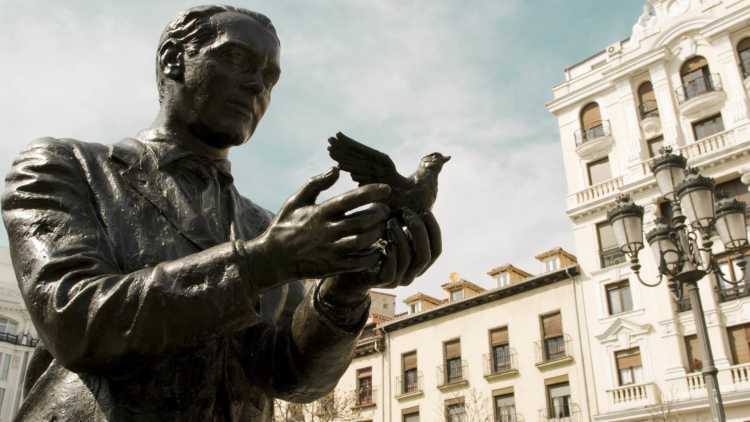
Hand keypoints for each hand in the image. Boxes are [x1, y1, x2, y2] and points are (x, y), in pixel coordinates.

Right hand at [245, 167, 390, 288]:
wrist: (272, 259)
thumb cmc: (285, 226)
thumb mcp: (296, 201)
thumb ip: (316, 184)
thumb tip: (336, 169)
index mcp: (320, 212)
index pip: (350, 199)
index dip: (371, 192)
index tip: (386, 189)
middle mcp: (327, 231)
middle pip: (362, 220)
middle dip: (380, 213)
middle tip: (386, 210)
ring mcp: (331, 250)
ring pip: (363, 240)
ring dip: (378, 232)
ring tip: (383, 226)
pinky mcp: (333, 266)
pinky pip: (359, 262)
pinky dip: (373, 255)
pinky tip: (378, 248)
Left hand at [319, 208, 441, 305]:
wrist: (348, 268)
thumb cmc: (371, 245)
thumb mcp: (392, 232)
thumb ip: (406, 224)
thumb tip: (418, 202)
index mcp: (418, 263)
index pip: (436, 250)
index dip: (434, 230)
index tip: (425, 211)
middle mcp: (412, 274)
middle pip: (426, 255)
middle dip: (419, 231)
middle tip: (407, 213)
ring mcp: (398, 281)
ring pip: (409, 260)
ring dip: (401, 236)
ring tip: (391, 221)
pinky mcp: (382, 283)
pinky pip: (391, 270)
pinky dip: (389, 252)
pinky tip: (382, 238)